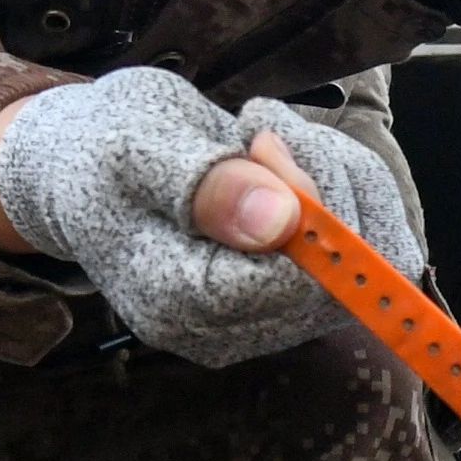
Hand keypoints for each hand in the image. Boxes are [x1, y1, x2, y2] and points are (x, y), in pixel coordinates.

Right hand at [0, 70, 428, 366]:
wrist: (87, 168)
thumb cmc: (104, 149)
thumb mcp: (138, 146)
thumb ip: (206, 186)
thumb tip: (282, 223)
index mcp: (179, 303)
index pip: (299, 282)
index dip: (310, 204)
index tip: (262, 137)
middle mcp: (227, 330)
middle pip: (347, 277)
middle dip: (328, 182)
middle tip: (264, 130)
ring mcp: (265, 319)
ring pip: (372, 260)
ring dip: (342, 178)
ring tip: (270, 138)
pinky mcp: (294, 296)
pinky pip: (369, 252)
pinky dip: (351, 189)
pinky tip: (297, 160)